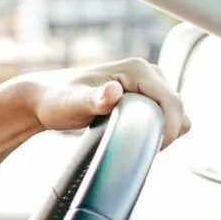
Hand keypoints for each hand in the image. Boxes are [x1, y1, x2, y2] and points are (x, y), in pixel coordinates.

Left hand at [10, 58, 190, 147]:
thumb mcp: (71, 103)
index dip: (168, 127)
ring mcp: (146, 83)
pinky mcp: (143, 94)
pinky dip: (159, 128)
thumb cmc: (54, 100)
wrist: (42, 98)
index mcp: (137, 69)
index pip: (171, 101)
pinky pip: (164, 114)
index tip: (153, 149)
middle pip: (177, 107)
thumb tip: (113, 92)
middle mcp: (146, 71)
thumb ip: (92, 99)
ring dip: (165, 131)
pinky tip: (139, 139)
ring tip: (139, 145)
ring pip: (174, 111)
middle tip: (143, 150)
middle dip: (168, 131)